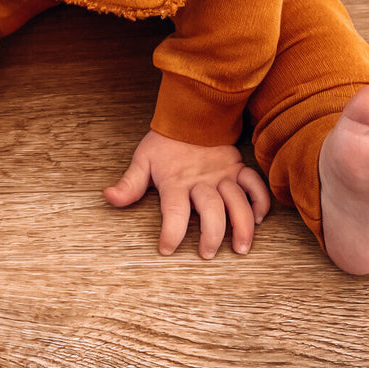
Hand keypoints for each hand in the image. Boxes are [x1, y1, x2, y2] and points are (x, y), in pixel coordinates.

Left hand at [104, 129, 270, 258]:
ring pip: (238, 203)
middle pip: (212, 212)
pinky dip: (260, 202)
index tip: (166, 249)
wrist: (191, 113)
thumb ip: (129, 184)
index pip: (174, 212)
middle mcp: (201, 181)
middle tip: (206, 254)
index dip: (171, 233)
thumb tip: (108, 197)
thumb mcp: (142, 161)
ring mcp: (223, 174)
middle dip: (211, 236)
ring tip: (240, 247)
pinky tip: (259, 219)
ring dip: (242, 226)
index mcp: (176, 181)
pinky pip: (255, 185)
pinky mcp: (237, 169)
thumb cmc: (165, 143)